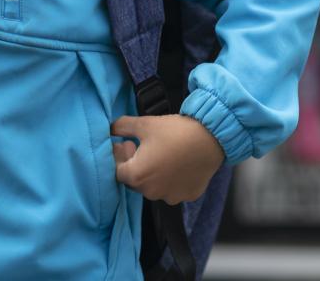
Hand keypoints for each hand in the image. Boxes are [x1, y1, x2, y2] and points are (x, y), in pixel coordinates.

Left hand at [110, 114, 224, 204]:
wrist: (209, 138)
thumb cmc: (173, 131)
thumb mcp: (142, 124)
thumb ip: (120, 127)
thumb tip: (110, 129)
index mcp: (137, 176)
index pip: (117, 171)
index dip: (118, 157)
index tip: (123, 144)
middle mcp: (152, 192)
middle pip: (134, 180)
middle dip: (132, 163)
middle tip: (136, 146)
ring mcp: (171, 197)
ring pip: (153, 186)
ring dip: (150, 172)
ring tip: (156, 153)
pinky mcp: (187, 195)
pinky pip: (171, 189)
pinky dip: (168, 178)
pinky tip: (173, 162)